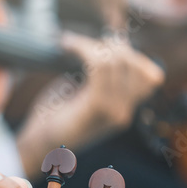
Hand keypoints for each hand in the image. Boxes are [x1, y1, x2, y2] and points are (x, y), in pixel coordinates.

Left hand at [17, 32, 163, 169]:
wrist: (35, 145)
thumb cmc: (52, 116)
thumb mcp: (80, 91)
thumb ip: (98, 74)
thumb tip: (105, 45)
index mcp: (124, 110)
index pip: (151, 76)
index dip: (132, 54)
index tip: (105, 42)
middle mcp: (124, 112)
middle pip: (135, 64)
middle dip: (111, 46)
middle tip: (81, 42)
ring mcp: (114, 111)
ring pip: (117, 62)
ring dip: (91, 45)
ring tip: (69, 42)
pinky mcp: (96, 108)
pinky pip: (99, 67)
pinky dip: (83, 50)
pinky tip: (67, 46)